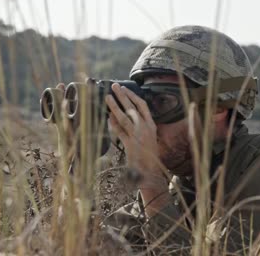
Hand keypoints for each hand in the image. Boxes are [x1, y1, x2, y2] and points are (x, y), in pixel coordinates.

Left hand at [105, 83, 169, 215]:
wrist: (152, 173)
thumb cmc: (148, 157)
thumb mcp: (147, 139)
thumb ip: (136, 127)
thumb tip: (119, 116)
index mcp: (152, 126)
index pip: (143, 106)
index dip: (133, 96)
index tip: (125, 88)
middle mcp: (146, 129)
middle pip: (133, 108)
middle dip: (123, 96)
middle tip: (114, 86)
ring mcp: (138, 136)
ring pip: (125, 118)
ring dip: (115, 106)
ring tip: (107, 97)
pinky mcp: (131, 144)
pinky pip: (120, 131)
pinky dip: (113, 124)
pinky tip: (107, 117)